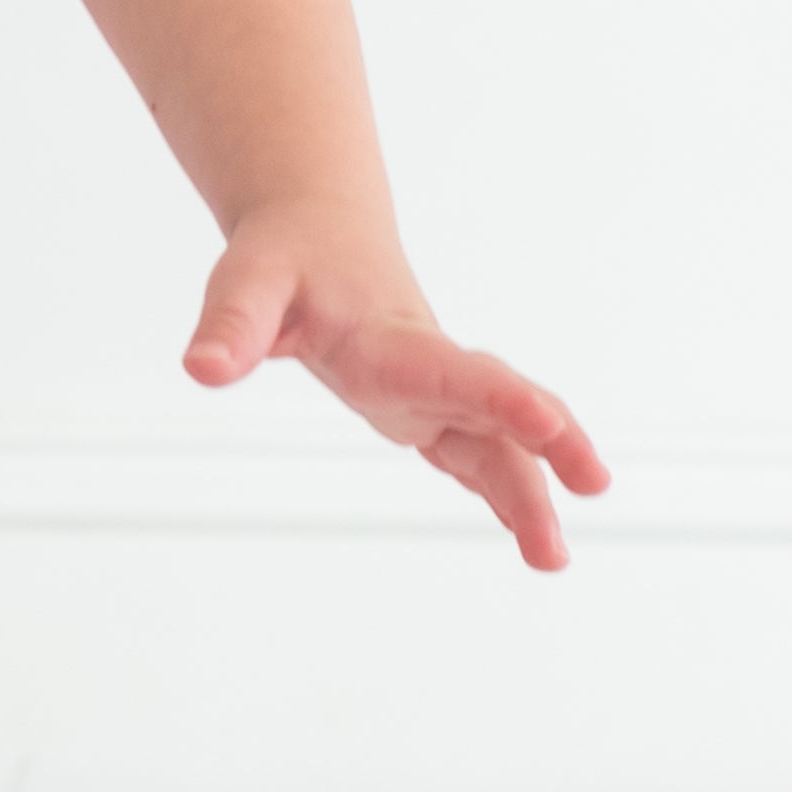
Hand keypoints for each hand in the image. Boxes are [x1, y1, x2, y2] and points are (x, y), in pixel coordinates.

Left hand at [184, 202, 609, 570]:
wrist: (319, 233)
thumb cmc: (284, 258)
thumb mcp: (249, 282)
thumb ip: (231, 326)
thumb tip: (201, 369)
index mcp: (392, 339)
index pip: (456, 369)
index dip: (500, 396)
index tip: (547, 420)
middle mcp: (427, 366)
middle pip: (497, 410)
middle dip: (546, 449)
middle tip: (591, 489)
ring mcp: (433, 391)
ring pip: (495, 443)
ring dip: (530, 492)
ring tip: (554, 559)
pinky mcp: (424, 409)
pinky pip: (474, 452)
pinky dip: (504, 487)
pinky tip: (529, 532)